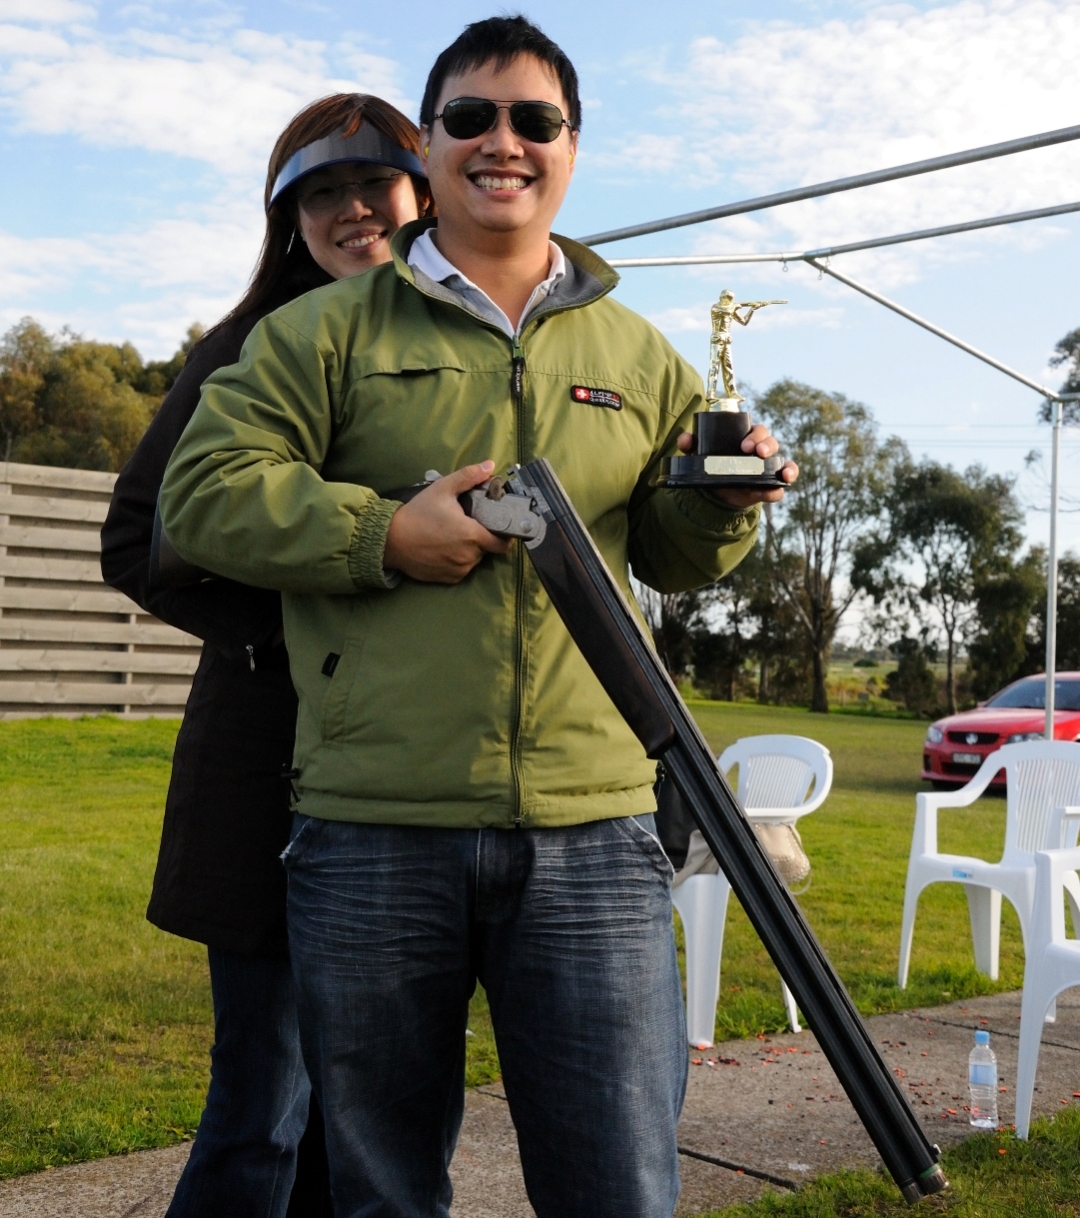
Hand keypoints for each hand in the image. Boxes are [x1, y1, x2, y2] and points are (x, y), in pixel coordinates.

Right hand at [384, 460, 511, 582]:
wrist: (391, 539)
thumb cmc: (418, 513)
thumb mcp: (443, 489)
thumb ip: (468, 477)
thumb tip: (490, 465)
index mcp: (472, 535)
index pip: (502, 542)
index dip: (504, 535)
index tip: (498, 526)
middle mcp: (469, 556)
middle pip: (487, 548)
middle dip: (481, 538)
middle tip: (466, 525)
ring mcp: (459, 569)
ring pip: (474, 559)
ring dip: (469, 550)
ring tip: (452, 536)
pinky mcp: (448, 579)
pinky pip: (461, 570)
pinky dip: (457, 561)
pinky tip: (444, 549)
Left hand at [676, 424, 798, 507]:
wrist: (717, 492)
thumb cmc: (713, 465)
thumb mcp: (700, 455)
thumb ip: (691, 445)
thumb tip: (685, 439)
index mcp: (747, 438)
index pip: (757, 430)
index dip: (754, 435)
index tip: (745, 445)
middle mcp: (761, 450)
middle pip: (770, 442)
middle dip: (766, 446)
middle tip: (756, 453)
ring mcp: (767, 468)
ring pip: (781, 461)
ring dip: (783, 464)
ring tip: (781, 471)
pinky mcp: (769, 486)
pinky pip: (783, 483)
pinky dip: (786, 481)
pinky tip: (784, 481)